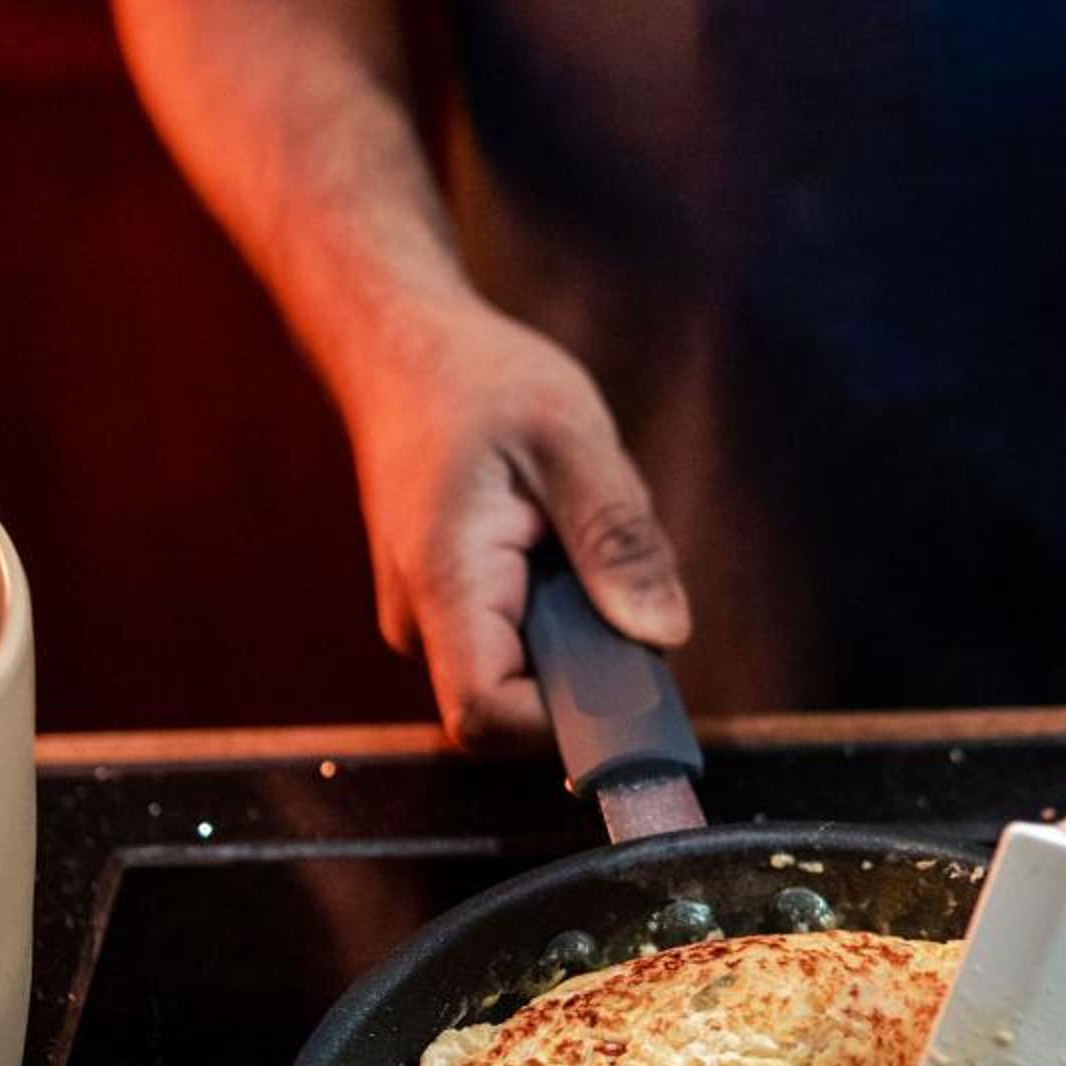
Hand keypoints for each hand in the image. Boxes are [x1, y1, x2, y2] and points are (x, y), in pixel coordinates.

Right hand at [343, 297, 689, 748]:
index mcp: (445, 584)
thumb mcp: (570, 438)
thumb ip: (617, 539)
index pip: (488, 717)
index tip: (634, 659)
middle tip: (606, 543)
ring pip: (540, 663)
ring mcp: (435, 619)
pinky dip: (568, 592)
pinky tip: (556, 522)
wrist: (402, 348)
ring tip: (573, 514)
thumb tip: (664, 636)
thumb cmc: (478, 379)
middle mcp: (425, 622)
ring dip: (586, 610)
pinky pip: (532, 632)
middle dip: (597, 644)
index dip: (569, 716)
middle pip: (527, 700)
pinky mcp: (456, 607)